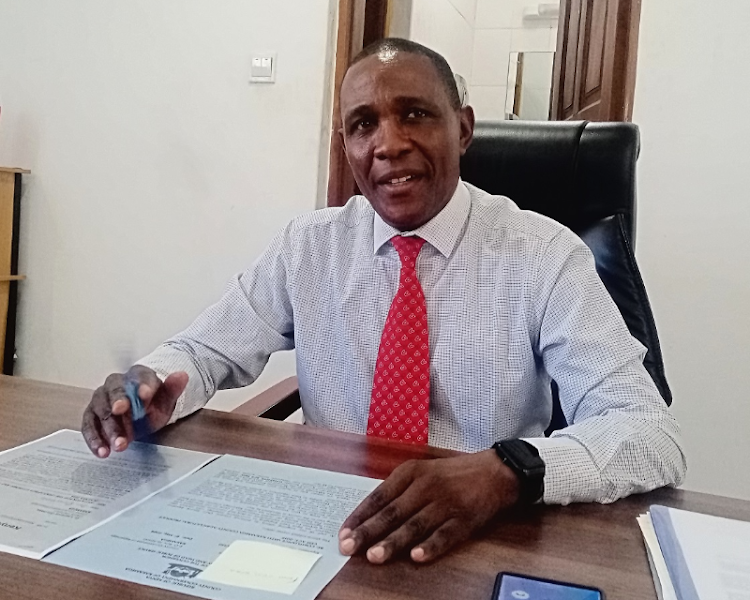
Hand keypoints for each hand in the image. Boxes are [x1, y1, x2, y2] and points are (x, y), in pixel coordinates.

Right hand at [81, 365, 187, 457]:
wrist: (142, 412)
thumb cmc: (153, 403)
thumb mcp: (167, 398)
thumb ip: (174, 388)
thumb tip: (183, 375)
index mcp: (137, 375)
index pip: (139, 376)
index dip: (142, 385)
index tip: (146, 394)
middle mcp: (115, 383)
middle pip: (114, 391)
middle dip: (118, 402)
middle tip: (121, 411)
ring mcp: (101, 399)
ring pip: (101, 410)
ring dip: (109, 428)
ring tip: (120, 444)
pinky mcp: (92, 416)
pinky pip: (89, 426)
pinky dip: (94, 439)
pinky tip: (103, 451)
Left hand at [338, 449, 519, 563]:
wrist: (494, 471)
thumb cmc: (453, 474)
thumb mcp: (423, 472)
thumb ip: (399, 491)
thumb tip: (370, 516)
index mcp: (411, 472)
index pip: (379, 496)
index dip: (360, 516)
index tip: (343, 532)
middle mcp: (426, 486)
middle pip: (392, 512)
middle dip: (368, 531)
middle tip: (349, 547)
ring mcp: (446, 503)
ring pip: (414, 525)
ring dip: (393, 542)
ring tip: (374, 556)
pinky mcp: (465, 519)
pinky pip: (445, 535)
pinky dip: (430, 546)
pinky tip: (416, 557)